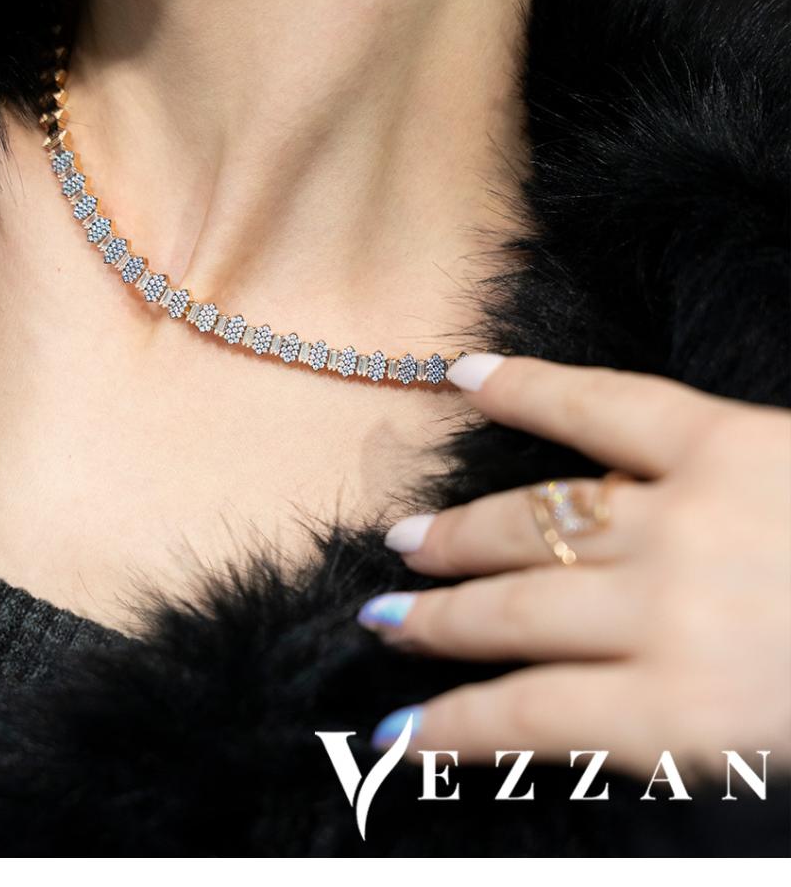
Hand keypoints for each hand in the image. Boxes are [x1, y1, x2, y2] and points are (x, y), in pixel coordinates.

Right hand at [358, 354, 790, 776]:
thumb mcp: (784, 758)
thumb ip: (676, 741)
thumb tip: (579, 730)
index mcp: (695, 710)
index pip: (531, 719)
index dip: (452, 728)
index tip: (398, 732)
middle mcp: (668, 611)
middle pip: (518, 612)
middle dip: (441, 623)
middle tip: (385, 620)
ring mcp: (687, 515)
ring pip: (539, 522)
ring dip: (462, 536)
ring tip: (406, 541)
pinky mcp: (720, 439)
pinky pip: (605, 407)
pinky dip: (531, 390)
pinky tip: (466, 376)